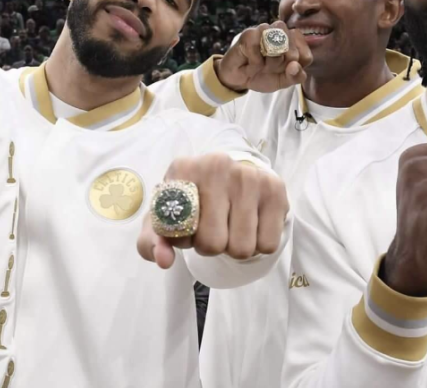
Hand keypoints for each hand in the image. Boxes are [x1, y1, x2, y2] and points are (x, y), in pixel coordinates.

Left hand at [137, 153, 288, 269]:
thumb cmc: (191, 201)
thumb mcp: (163, 219)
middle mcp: (217, 165)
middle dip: (211, 246)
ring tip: (229, 226)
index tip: (188, 227)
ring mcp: (249, 175)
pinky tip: (249, 225)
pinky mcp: (275, 188)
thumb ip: (151, 243)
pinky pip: (268, 244)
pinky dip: (258, 244)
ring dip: (234, 247)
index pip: (179, 232)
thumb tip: (164, 260)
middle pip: (214, 244)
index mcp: (183, 169)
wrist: (227, 175)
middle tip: (211, 229)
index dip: (184, 240)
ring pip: (243, 248)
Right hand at [215, 22, 311, 92]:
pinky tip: (250, 63)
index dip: (294, 68)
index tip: (284, 70)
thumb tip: (294, 66)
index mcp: (294, 42)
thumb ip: (296, 76)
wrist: (240, 80)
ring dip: (268, 62)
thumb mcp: (283, 81)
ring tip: (261, 65)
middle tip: (270, 68)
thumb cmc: (264, 76)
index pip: (305, 55)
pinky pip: (259, 50)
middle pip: (292, 51)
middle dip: (280, 66)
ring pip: (276, 46)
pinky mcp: (249, 33)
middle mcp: (281, 32)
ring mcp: (265, 30)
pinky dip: (255, 62)